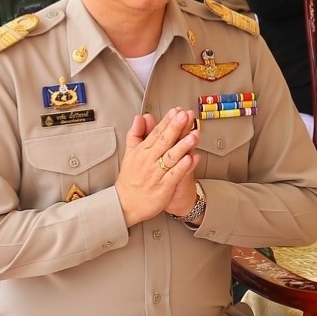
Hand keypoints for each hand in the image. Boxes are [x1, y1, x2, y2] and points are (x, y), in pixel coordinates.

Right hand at [115, 109, 200, 226]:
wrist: (124, 204)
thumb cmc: (129, 179)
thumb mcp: (130, 153)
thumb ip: (136, 134)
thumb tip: (140, 117)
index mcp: (142, 151)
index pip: (156, 133)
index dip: (167, 121)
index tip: (177, 111)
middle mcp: (149, 161)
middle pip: (164, 142)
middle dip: (175, 128)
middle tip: (185, 116)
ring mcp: (156, 174)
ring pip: (171, 157)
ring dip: (183, 146)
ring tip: (193, 135)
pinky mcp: (163, 187)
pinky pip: (174, 176)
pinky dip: (182, 167)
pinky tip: (191, 159)